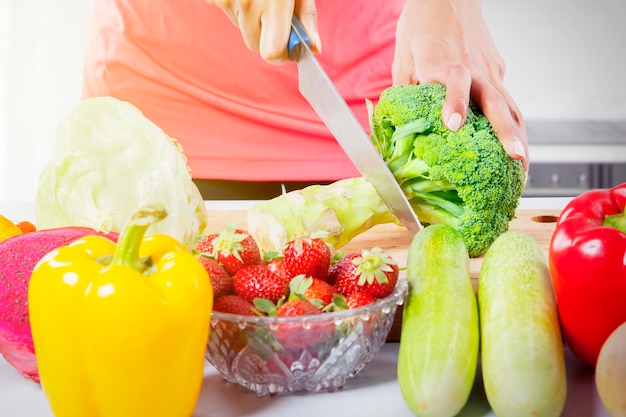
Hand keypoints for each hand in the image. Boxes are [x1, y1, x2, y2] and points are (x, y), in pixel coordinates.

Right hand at [205, 0, 320, 62]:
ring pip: (241, 28)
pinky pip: (226, 12)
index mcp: (274, 2)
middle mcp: (248, 3)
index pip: (272, 53)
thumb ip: (306, 17)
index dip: (280, 53)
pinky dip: (234, 4)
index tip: (286, 46)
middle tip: (271, 9)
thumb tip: (313, 48)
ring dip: (250, 17)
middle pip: (255, 45)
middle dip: (265, 33)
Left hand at [392, 0, 527, 170]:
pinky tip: (516, 146)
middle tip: (515, 159)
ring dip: (519, 136)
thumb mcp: (403, 58)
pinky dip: (515, 125)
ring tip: (523, 166)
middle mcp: (473, 68)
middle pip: (496, 101)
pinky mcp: (497, 70)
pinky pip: (509, 101)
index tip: (453, 124)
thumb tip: (401, 125)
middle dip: (507, 133)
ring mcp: (490, 69)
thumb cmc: (422, 26)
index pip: (454, 81)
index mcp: (445, 62)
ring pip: (510, 105)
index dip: (454, 103)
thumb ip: (405, 93)